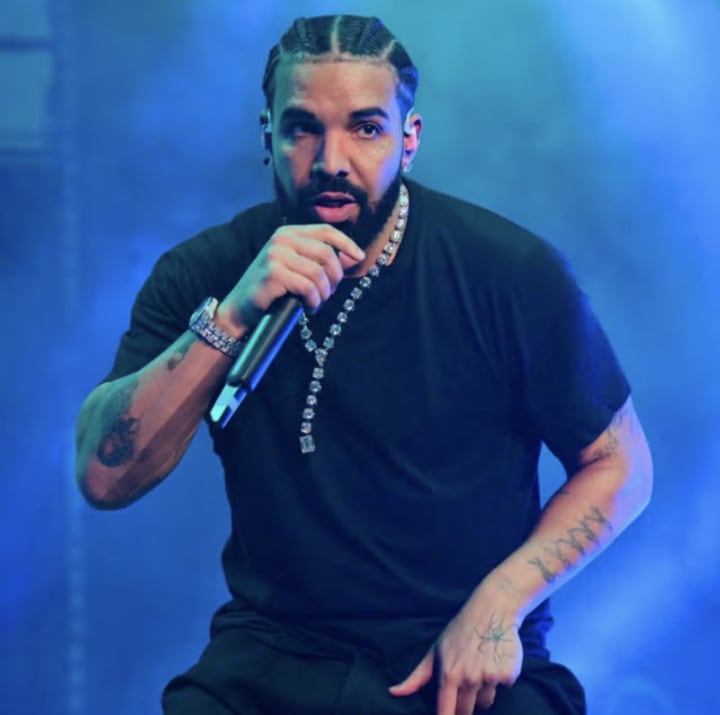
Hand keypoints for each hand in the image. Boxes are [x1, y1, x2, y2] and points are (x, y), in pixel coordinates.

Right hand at [217, 224, 364, 332]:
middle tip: (328, 294)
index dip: (346, 243)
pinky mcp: (273, 273)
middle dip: (334, 277)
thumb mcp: (296, 268)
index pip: (325, 231)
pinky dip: (314, 301)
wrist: (240, 309)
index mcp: (288, 233)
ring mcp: (275, 255)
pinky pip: (308, 287)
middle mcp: (281, 239)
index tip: (360, 256)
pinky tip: (309, 307)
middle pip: (326, 253)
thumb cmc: (272, 291)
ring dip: (324, 293)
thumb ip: (320, 260)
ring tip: (316, 303)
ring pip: (318, 273)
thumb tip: (354, 257)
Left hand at [389, 606, 522, 713]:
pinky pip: (503, 688)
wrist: (492, 610)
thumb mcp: (435, 650)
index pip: (445, 712)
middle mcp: (469, 678)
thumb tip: (393, 692)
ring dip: (482, 692)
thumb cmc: (460, 630)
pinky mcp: (508, 674)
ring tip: (479, 667)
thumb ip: (416, 677)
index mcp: (449, 674)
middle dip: (464, 705)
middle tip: (464, 683)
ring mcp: (490, 677)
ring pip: (486, 702)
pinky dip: (499, 679)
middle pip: (467, 712)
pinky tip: (494, 660)